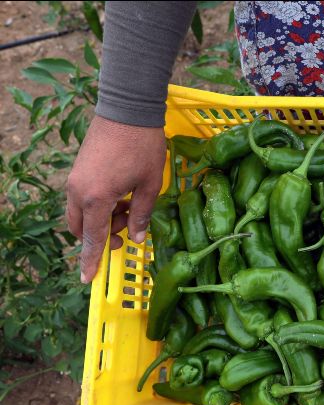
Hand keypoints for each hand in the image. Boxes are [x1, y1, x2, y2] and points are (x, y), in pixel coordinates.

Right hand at [66, 116, 166, 282]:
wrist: (127, 109)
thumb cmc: (143, 146)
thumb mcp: (150, 185)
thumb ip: (142, 214)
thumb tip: (138, 237)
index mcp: (96, 198)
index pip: (91, 238)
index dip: (91, 260)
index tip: (88, 279)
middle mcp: (78, 191)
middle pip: (81, 228)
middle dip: (100, 237)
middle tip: (126, 233)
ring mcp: (75, 179)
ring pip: (81, 213)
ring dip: (101, 220)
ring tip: (129, 208)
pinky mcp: (79, 169)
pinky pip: (83, 197)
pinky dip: (98, 205)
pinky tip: (122, 195)